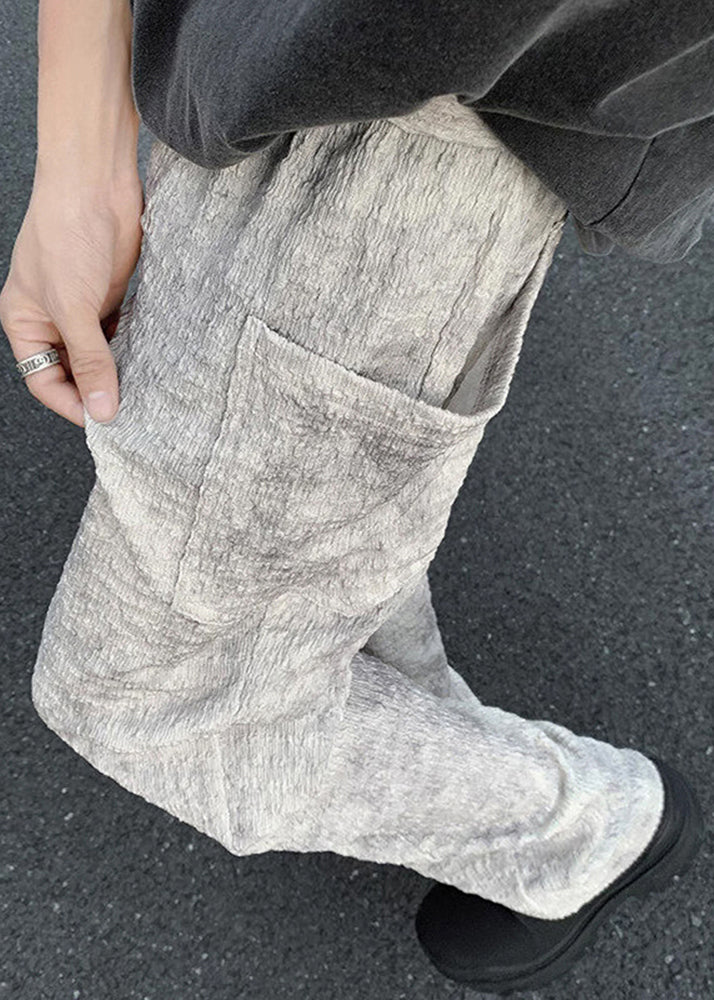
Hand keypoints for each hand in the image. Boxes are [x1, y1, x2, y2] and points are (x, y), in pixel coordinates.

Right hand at [0, 166, 143, 426]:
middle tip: (132, 413)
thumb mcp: (74, 308)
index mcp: (25, 324)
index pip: (45, 382)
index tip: (106, 423)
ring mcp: (82, 309)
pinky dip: (134, 350)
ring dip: (120, 373)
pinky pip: (121, 336)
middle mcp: (51, 321)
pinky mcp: (111, 297)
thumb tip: (102, 409)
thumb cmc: (67, 236)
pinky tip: (152, 363)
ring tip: (146, 393)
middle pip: (74, 373)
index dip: (74, 405)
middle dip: (99, 391)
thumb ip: (90, 360)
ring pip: (101, 356)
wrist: (96, 183)